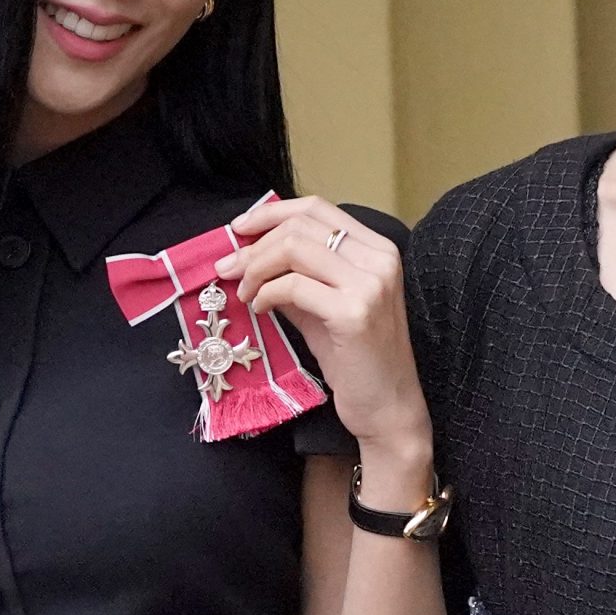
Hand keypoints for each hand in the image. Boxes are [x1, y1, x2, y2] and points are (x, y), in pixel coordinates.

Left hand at [216, 197, 432, 492]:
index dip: (270, 213)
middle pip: (301, 225)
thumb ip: (294, 275)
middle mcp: (380, 259)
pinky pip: (293, 286)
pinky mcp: (354, 312)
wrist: (387, 406)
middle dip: (254, 244)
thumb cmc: (356, 359)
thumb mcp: (322, 306)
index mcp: (377, 249)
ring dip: (256, 268)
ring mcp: (370, 284)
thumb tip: (246, 254)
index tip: (238, 229)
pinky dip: (266, 294)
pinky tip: (260, 309)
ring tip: (244, 292)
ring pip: (294, 248)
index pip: (317, 208)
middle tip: (228, 268)